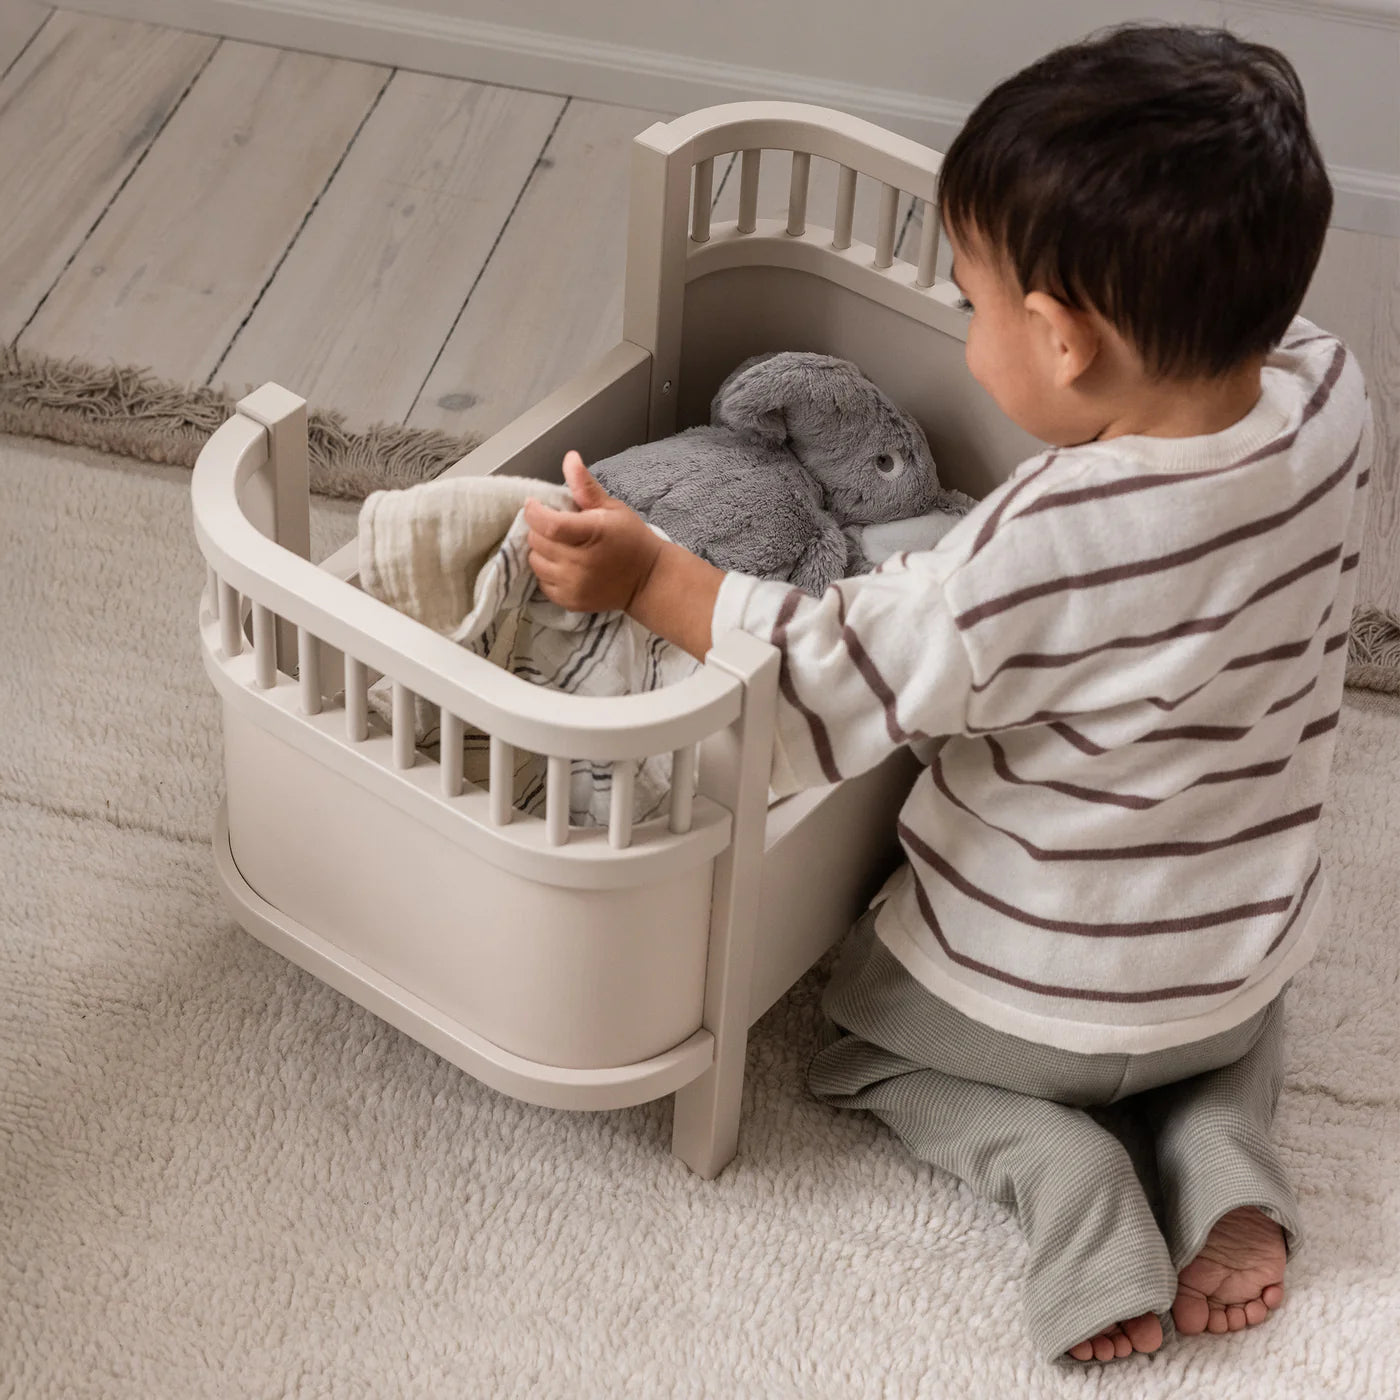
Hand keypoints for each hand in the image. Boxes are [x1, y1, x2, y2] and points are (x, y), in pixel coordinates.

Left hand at [524, 452, 663, 613]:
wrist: (648, 580)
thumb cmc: (630, 538)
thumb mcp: (612, 507)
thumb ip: (585, 486)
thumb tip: (570, 458)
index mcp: (591, 534)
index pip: (547, 524)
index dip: (534, 511)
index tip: (535, 504)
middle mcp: (579, 563)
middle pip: (536, 541)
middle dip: (540, 529)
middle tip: (556, 526)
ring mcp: (573, 585)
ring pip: (535, 562)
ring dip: (542, 551)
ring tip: (560, 545)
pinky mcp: (570, 601)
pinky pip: (542, 582)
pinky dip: (547, 571)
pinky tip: (564, 564)